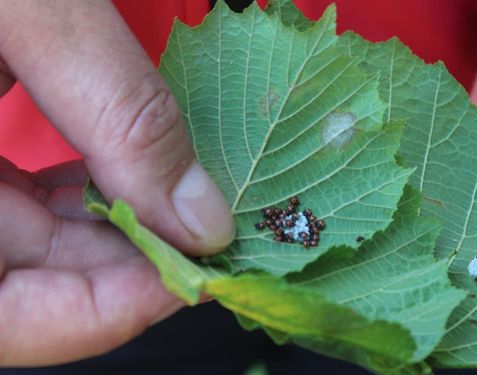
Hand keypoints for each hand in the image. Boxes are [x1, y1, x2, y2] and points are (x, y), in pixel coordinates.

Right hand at [0, 0, 233, 364]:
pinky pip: (11, 198)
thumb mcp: (29, 5)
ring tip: (181, 200)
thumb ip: (118, 112)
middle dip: (121, 266)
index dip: (102, 314)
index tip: (193, 274)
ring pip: (20, 244)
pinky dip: (77, 191)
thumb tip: (201, 216)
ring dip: (108, 229)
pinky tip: (126, 167)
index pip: (3, 321)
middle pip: (20, 286)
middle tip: (205, 234)